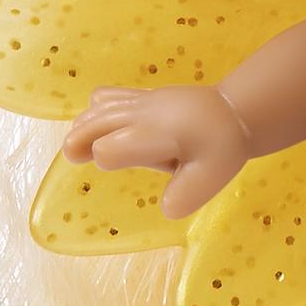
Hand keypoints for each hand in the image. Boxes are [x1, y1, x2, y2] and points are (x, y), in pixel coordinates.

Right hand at [60, 85, 251, 217]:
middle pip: (97, 122)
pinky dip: (95, 112)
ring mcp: (142, 101)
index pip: (112, 145)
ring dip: (85, 126)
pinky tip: (96, 128)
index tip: (109, 165)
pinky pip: (109, 97)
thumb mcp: (210, 178)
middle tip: (73, 155)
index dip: (106, 158)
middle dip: (81, 138)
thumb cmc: (221, 148)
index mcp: (156, 134)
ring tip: (77, 146)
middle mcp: (144, 113)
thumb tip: (165, 209)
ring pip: (100, 107)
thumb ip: (184, 196)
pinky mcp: (142, 97)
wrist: (233, 112)